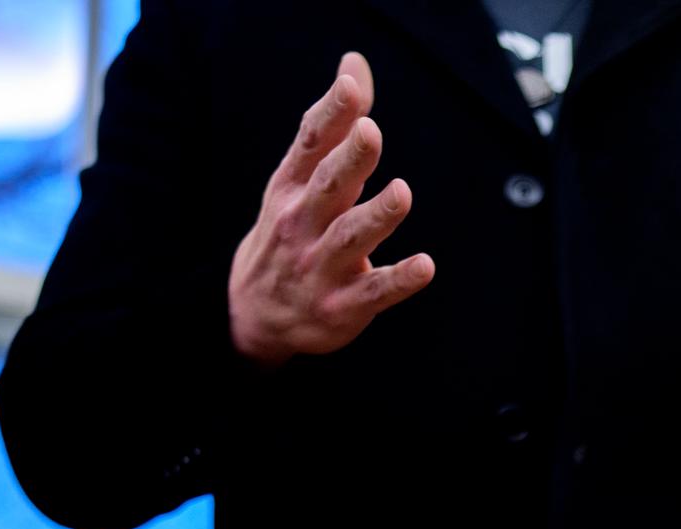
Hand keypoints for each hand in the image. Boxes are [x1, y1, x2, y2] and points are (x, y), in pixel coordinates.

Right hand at [228, 52, 433, 366]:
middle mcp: (302, 223)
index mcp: (292, 187)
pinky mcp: (342, 305)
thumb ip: (332, 125)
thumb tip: (355, 64)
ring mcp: (320, 266)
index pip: (311, 144)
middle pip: (328, 187)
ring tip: (402, 193)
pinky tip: (425, 266)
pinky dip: (398, 280)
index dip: (331, 114)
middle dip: (350, 160)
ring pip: (350, 239)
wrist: (255, 311)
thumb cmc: (291, 228)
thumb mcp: (300, 178)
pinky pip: (374, 292)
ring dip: (376, 217)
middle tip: (371, 132)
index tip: (352, 87)